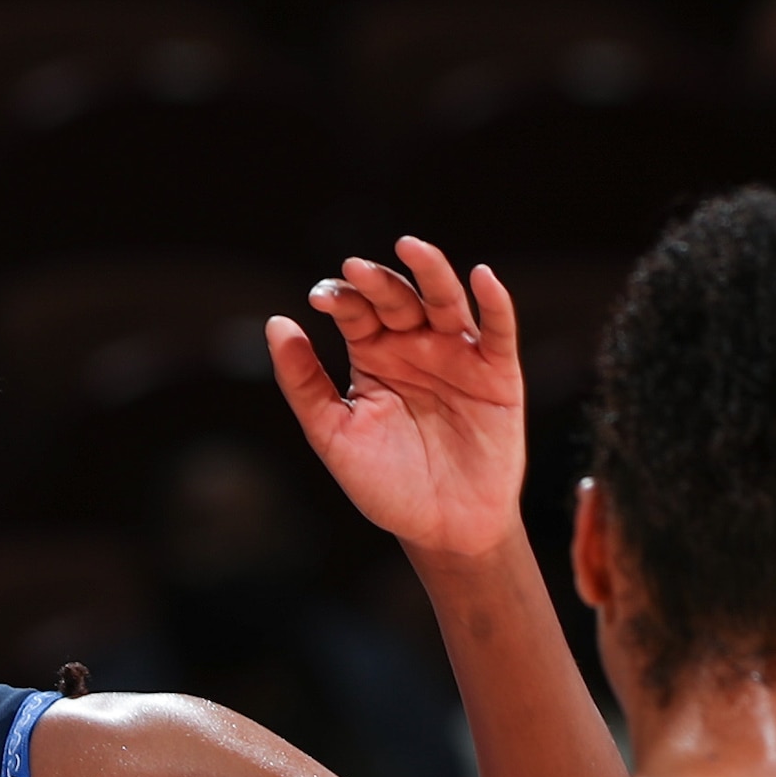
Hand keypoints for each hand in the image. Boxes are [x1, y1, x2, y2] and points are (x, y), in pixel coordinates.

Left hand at [274, 241, 539, 569]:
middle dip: (376, 283)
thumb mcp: (333, 435)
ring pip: (445, 301)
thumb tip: (276, 324)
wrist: (442, 529)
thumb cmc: (386, 485)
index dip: (340, 298)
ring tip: (409, 247)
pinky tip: (481, 277)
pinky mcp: (498, 373)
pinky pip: (498, 330)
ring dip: (430, 271)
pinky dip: (494, 301)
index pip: (356, 311)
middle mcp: (415, 346)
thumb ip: (303, 383)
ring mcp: (458, 355)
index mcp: (374, 356)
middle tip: (353, 270)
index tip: (320, 298)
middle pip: (397, 298)